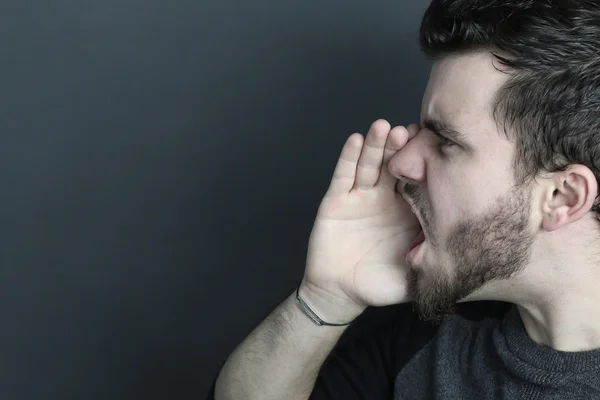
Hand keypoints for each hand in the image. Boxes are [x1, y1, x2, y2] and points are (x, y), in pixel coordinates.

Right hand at [300, 120, 420, 320]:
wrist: (341, 292)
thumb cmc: (380, 284)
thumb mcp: (415, 275)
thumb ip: (437, 266)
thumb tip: (472, 261)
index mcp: (407, 210)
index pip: (418, 179)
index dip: (425, 162)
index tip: (436, 143)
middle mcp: (385, 197)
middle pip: (394, 164)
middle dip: (401, 146)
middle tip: (411, 130)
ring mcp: (360, 196)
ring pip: (370, 164)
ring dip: (377, 145)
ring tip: (384, 128)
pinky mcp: (336, 200)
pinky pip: (343, 176)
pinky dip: (348, 158)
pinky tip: (356, 141)